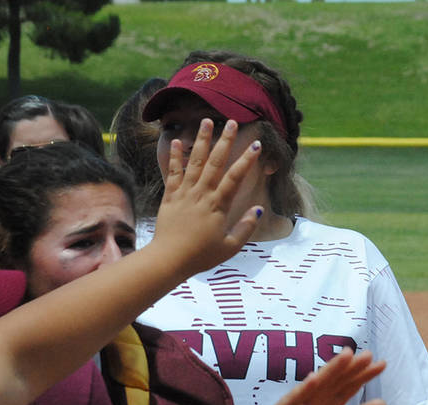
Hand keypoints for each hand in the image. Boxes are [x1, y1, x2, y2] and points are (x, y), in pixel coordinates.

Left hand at [152, 118, 263, 274]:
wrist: (168, 260)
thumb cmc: (200, 256)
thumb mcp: (229, 247)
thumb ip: (245, 227)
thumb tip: (258, 210)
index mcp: (218, 205)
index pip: (235, 177)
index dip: (246, 160)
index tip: (255, 144)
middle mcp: (201, 194)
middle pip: (215, 162)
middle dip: (224, 140)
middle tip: (230, 121)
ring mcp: (184, 193)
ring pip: (195, 162)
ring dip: (202, 140)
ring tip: (206, 121)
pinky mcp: (170, 197)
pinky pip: (173, 173)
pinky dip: (176, 157)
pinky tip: (178, 141)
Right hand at [245, 349, 385, 404]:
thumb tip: (383, 403)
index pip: (348, 387)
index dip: (364, 376)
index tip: (381, 365)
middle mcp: (314, 402)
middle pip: (335, 382)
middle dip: (351, 369)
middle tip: (368, 355)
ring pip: (317, 386)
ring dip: (330, 371)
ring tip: (346, 356)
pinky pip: (293, 401)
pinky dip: (303, 390)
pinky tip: (314, 380)